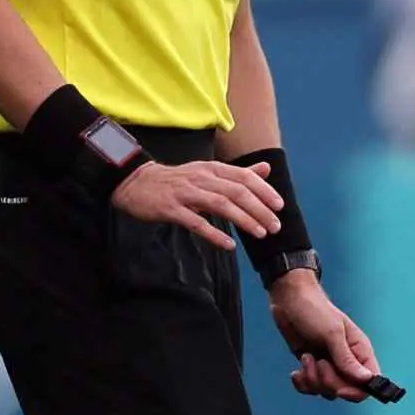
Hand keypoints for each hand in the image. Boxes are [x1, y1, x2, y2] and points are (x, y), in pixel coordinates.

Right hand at [110, 157, 282, 247]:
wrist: (136, 183)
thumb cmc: (177, 181)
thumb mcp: (208, 173)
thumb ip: (238, 174)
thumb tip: (266, 169)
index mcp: (211, 169)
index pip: (243, 177)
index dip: (263, 191)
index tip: (279, 206)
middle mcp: (201, 178)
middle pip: (236, 192)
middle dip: (259, 209)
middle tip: (275, 226)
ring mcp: (185, 193)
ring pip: (220, 204)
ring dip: (243, 220)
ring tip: (260, 233)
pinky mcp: (171, 209)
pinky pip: (195, 222)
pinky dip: (213, 233)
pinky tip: (228, 245)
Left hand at [269, 269, 385, 401]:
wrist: (289, 301)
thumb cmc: (315, 310)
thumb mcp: (332, 333)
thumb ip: (347, 359)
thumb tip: (367, 379)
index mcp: (359, 352)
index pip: (368, 384)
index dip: (356, 392)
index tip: (340, 389)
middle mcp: (347, 362)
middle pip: (345, 390)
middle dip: (328, 381)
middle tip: (318, 361)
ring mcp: (329, 366)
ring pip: (326, 391)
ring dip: (312, 379)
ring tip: (306, 357)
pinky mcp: (312, 368)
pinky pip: (310, 388)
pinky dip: (302, 383)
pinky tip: (296, 371)